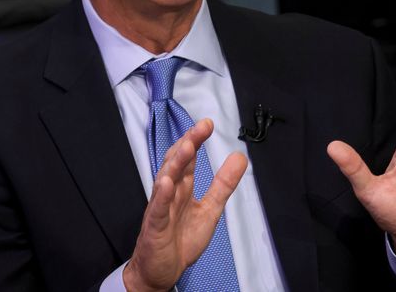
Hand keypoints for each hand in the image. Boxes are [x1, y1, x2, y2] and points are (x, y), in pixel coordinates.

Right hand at [123, 118, 247, 291]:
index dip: (196, 140)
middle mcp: (170, 193)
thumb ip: (223, 184)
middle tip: (201, 127)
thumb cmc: (180, 239)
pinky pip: (158, 209)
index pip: (188, 158)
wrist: (162, 271)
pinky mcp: (155, 227)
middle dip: (188, 144)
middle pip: (176, 163)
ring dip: (175, 163)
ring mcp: (161, 208)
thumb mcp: (210, 209)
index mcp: (182, 188)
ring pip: (166, 180)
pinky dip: (162, 196)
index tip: (208, 124)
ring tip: (187, 147)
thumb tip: (239, 158)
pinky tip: (167, 183)